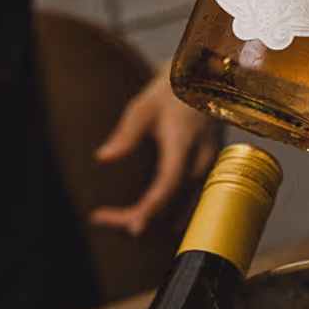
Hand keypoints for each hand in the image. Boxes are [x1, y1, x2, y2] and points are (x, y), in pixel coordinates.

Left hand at [90, 61, 221, 235]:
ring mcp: (208, 167)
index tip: (132, 227)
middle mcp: (200, 159)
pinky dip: (164, 212)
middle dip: (137, 218)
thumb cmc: (171, 92)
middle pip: (173, 204)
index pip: (170, 182)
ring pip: (182, 209)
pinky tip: (141, 211)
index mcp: (184, 142)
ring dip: (151, 219)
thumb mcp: (144, 107)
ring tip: (113, 218)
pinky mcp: (208, 172)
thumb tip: (103, 158)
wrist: (204, 82)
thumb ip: (126, 134)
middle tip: (100, 218)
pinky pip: (188, 202)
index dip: (152, 207)